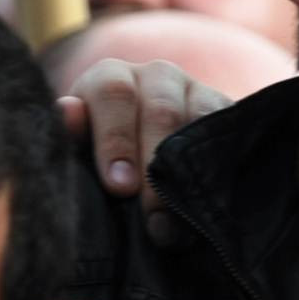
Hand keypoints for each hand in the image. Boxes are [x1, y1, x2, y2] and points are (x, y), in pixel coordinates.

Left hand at [57, 57, 232, 249]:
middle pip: (161, 110)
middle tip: (152, 217)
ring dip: (191, 174)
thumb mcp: (77, 150)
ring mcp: (197, 91)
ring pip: (200, 121)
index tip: (118, 187)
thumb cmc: (99, 159)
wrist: (141, 161)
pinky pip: (230, 134)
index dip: (116, 139)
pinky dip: (220, 170)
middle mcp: (156, 76)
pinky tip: (212, 204)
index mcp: (110, 78)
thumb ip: (70, 137)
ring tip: (182, 223)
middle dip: (154, 165)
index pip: (113, 95)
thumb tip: (68, 113)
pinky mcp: (228, 112)